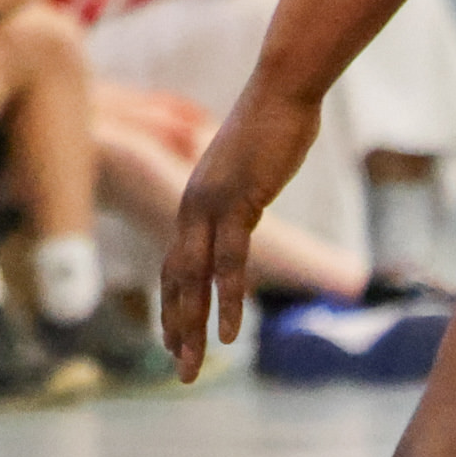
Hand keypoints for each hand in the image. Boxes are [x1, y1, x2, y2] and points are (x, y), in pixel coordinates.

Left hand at [160, 76, 321, 380]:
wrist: (282, 89)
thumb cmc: (273, 122)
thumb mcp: (249, 168)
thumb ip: (242, 194)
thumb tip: (247, 203)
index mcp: (195, 201)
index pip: (175, 264)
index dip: (173, 304)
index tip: (173, 339)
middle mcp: (194, 207)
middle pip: (176, 279)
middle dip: (176, 327)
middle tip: (178, 368)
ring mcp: (212, 205)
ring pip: (194, 279)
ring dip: (193, 327)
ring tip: (191, 365)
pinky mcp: (239, 203)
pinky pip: (230, 263)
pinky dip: (229, 302)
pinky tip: (231, 334)